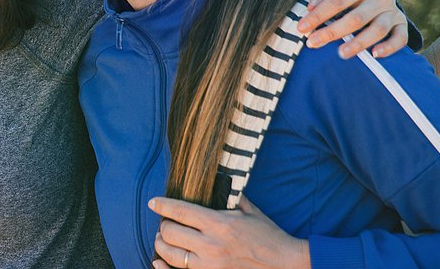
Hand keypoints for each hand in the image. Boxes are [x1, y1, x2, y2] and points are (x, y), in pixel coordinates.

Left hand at [149, 196, 308, 268]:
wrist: (286, 264)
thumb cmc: (268, 236)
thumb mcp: (249, 210)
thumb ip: (229, 196)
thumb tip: (217, 179)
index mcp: (219, 224)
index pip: (180, 211)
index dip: (162, 205)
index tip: (153, 202)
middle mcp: (211, 246)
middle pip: (169, 232)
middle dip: (164, 225)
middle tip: (166, 223)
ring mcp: (210, 266)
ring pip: (170, 254)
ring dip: (162, 245)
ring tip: (164, 239)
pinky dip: (163, 268)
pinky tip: (158, 262)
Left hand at [299, 0, 406, 58]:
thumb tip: (311, 7)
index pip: (337, 1)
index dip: (318, 15)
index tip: (301, 28)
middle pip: (356, 18)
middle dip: (332, 32)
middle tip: (312, 43)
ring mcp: (392, 10)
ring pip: (378, 30)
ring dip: (359, 43)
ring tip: (340, 54)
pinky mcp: (400, 23)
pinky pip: (400, 38)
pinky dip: (389, 47)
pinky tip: (374, 55)